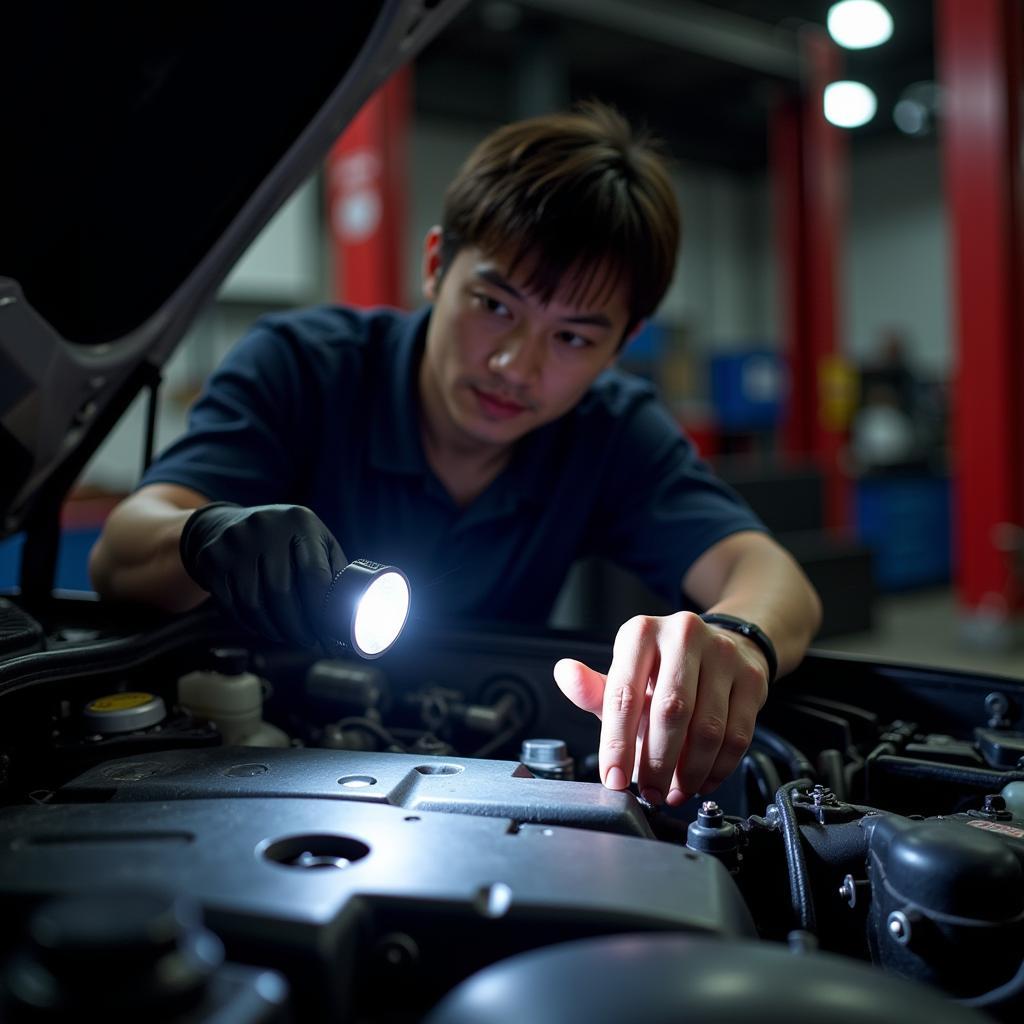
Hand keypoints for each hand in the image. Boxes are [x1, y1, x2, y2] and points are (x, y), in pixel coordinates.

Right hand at [179, 502, 347, 646]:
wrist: (224, 524)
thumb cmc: (282, 539)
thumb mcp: (312, 539)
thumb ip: (333, 567)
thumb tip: (355, 610)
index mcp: (300, 521)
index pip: (314, 574)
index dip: (321, 610)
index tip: (328, 632)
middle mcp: (264, 527)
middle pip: (282, 592)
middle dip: (298, 626)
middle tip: (309, 642)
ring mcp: (234, 542)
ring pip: (255, 603)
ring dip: (274, 630)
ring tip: (288, 638)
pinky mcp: (211, 559)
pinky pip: (231, 605)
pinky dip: (250, 624)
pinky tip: (264, 629)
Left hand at [553, 611, 768, 804]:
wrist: (722, 647)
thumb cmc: (663, 670)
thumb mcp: (624, 676)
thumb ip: (594, 689)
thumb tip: (565, 674)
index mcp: (641, 633)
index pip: (624, 694)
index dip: (617, 743)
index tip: (614, 778)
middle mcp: (682, 634)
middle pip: (670, 712)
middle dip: (657, 764)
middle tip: (650, 792)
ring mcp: (722, 653)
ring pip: (707, 729)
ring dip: (689, 772)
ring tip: (675, 791)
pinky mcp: (752, 677)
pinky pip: (737, 736)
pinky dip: (718, 769)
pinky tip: (702, 781)